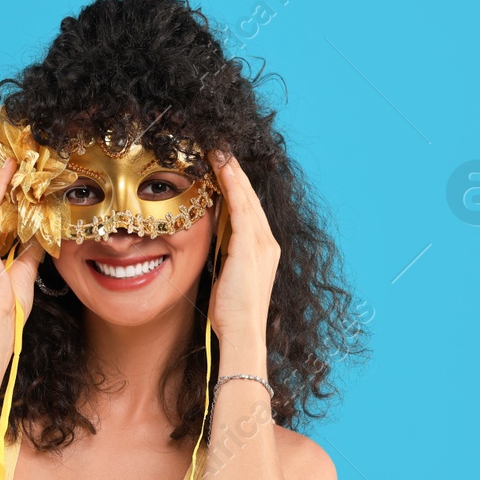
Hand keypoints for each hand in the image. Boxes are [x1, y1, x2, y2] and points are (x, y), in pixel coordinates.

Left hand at [207, 150, 279, 342]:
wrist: (243, 332)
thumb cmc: (232, 312)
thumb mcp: (227, 275)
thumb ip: (224, 253)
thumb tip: (212, 237)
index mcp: (263, 249)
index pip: (248, 208)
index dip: (236, 185)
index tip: (222, 164)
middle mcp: (267, 242)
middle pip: (249, 197)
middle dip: (234, 171)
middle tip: (220, 147)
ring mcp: (261, 243)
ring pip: (246, 198)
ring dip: (232, 172)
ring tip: (219, 150)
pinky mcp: (250, 247)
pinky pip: (241, 209)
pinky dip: (232, 188)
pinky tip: (222, 170)